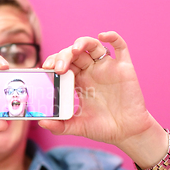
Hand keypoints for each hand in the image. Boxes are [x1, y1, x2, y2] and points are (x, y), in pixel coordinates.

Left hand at [38, 31, 159, 146]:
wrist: (128, 133)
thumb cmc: (103, 128)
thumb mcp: (78, 126)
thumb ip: (60, 126)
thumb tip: (41, 122)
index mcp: (78, 81)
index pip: (62, 64)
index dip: (53, 62)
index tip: (45, 69)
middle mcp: (91, 71)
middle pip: (74, 54)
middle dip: (63, 56)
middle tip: (57, 68)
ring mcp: (107, 68)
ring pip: (93, 46)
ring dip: (82, 43)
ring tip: (74, 50)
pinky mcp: (124, 68)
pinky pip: (120, 46)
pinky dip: (112, 37)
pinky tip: (103, 36)